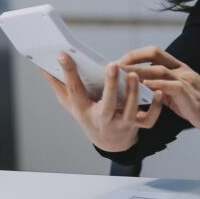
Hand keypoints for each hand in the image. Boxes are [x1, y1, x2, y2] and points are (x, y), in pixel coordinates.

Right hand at [42, 53, 163, 152]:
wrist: (109, 143)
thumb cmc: (88, 116)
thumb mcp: (71, 104)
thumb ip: (57, 85)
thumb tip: (41, 65)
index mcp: (84, 111)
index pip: (74, 91)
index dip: (68, 73)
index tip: (63, 54)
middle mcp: (102, 119)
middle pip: (107, 104)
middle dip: (109, 85)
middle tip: (112, 65)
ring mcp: (121, 124)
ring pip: (129, 110)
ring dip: (132, 92)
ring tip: (133, 74)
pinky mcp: (136, 126)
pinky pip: (148, 119)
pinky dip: (155, 107)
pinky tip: (158, 92)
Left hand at [116, 46, 199, 139]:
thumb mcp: (180, 95)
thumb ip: (164, 89)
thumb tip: (142, 88)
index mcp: (180, 69)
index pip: (155, 52)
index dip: (136, 54)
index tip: (120, 61)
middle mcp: (183, 71)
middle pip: (155, 55)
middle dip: (132, 59)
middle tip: (114, 66)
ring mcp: (188, 81)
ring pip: (160, 69)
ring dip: (139, 71)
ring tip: (121, 75)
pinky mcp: (191, 96)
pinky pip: (171, 86)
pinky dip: (156, 84)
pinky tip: (144, 86)